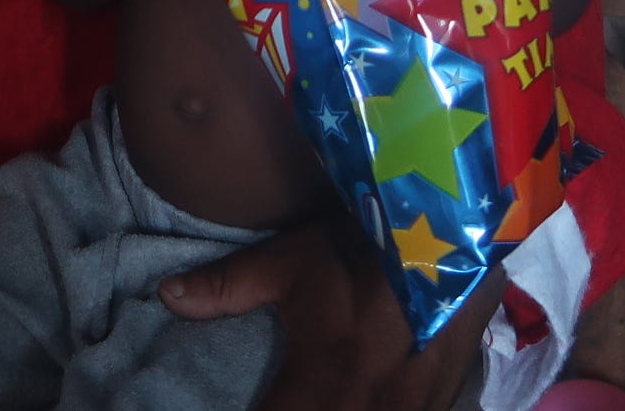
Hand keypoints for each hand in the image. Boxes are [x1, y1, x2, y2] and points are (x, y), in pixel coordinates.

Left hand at [160, 211, 497, 410]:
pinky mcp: (443, 406)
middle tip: (280, 398)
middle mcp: (371, 408)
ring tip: (309, 396)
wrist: (458, 232)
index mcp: (327, 380)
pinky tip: (358, 399)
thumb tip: (166, 296)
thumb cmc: (364, 245)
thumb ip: (227, 286)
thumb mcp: (290, 260)